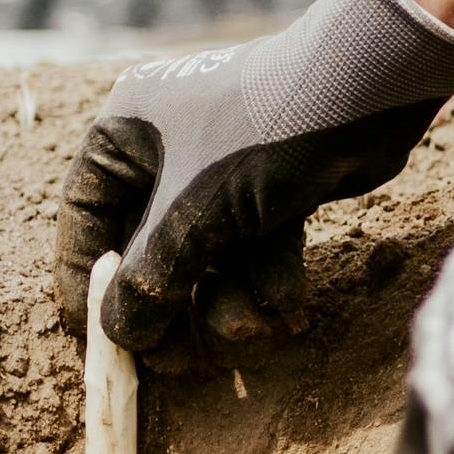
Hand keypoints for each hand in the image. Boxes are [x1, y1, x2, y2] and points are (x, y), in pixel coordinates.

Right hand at [60, 0, 453, 364]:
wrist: (369, 91)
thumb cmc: (263, 133)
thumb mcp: (193, 212)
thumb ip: (149, 278)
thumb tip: (116, 336)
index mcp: (129, 131)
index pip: (86, 213)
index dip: (85, 278)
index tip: (91, 337)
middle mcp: (170, 147)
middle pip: (148, 247)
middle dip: (168, 305)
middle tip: (173, 362)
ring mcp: (224, 172)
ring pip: (207, 259)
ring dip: (227, 303)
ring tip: (251, 328)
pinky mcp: (273, 193)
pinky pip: (253, 253)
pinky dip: (267, 283)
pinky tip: (289, 310)